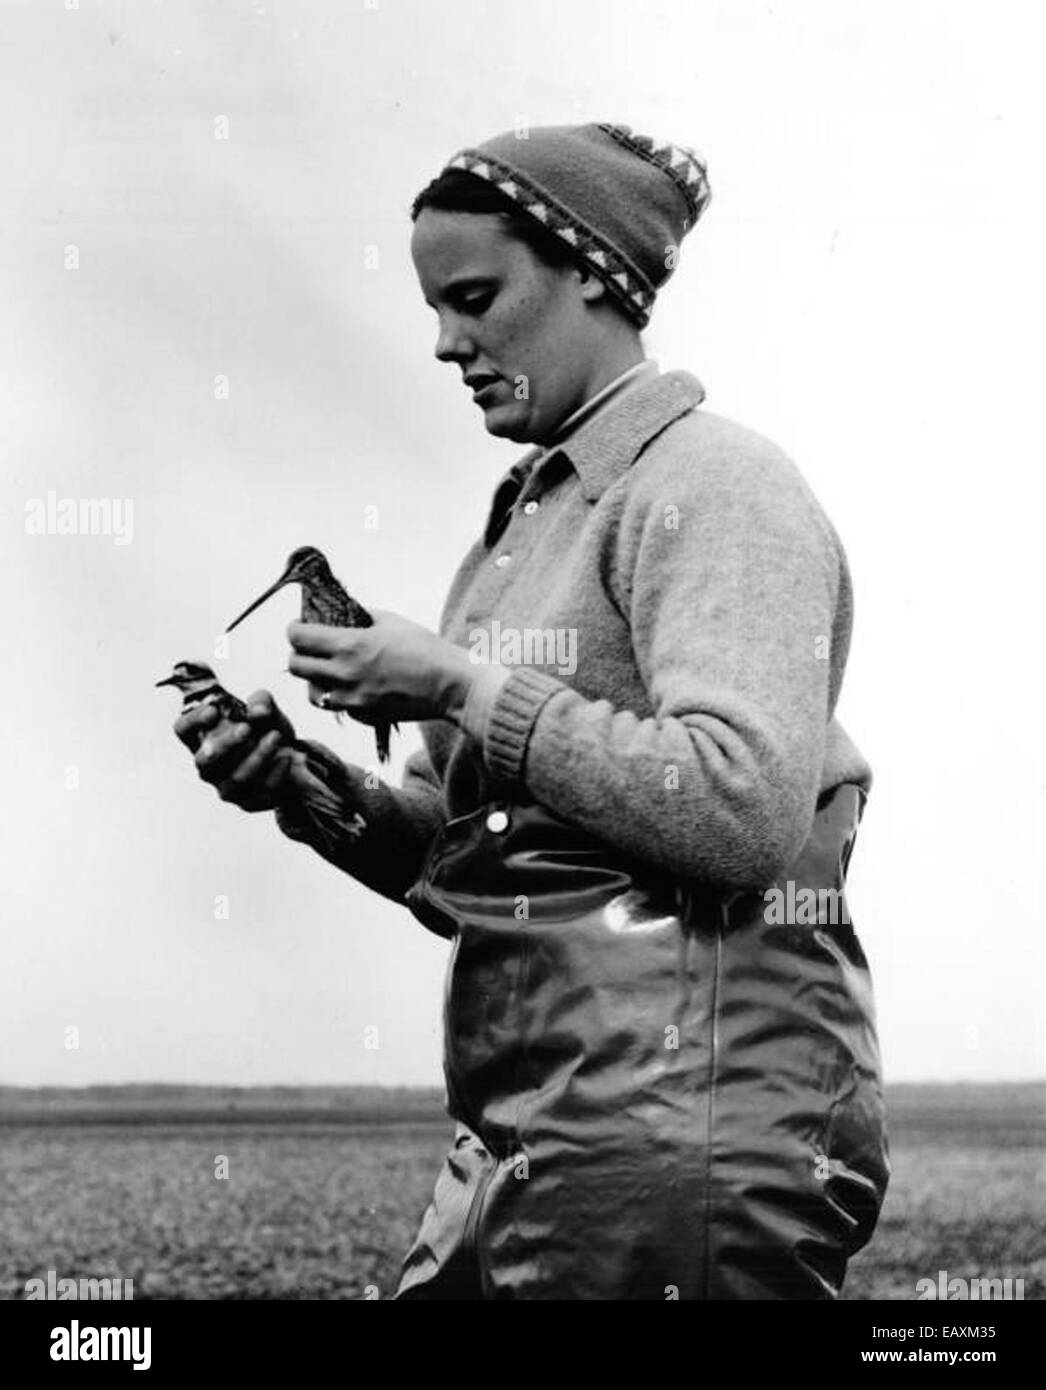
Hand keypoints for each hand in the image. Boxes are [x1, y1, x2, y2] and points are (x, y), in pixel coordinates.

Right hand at [173, 691, 310, 811]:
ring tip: (276, 736)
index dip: (193, 721)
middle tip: (246, 728)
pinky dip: (276, 772)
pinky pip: (261, 790)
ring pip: (237, 777)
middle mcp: (209, 766)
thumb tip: (259, 711)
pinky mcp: (248, 802)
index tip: (214, 711)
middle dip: (226, 744)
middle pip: (205, 760)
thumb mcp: (267, 710)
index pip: (183, 730)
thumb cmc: (267, 731)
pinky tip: (285, 757)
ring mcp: (225, 787)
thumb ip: (262, 703)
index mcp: (204, 739)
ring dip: (259, 755)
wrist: (293, 760)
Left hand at [286, 611, 475, 725]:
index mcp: (350, 646)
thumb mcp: (392, 622)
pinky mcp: (362, 716)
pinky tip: (354, 685)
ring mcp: (351, 700)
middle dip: (299, 653)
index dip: (295, 629)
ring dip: (314, 679)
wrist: (450, 686)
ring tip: (329, 670)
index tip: (300, 627)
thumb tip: (343, 614)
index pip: (298, 638)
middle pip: (296, 667)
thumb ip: (361, 617)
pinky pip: (337, 706)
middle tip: (311, 648)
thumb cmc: (426, 649)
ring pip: (311, 693)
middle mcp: (344, 675)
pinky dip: (339, 695)